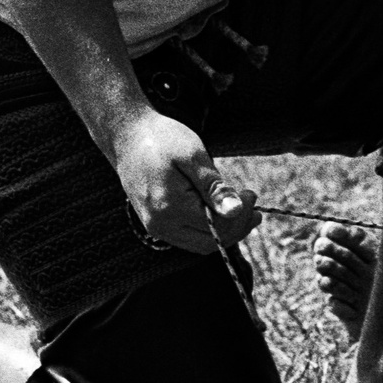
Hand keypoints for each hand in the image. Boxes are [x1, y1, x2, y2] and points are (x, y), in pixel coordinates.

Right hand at [108, 110, 259, 253]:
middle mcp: (160, 225)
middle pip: (210, 243)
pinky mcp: (156, 224)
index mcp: (170, 208)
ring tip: (242, 210)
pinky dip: (209, 230)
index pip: (217, 228)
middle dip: (237, 228)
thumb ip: (214, 187)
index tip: (252, 195)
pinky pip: (188, 238)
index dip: (240, 216)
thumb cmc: (161, 139)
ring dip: (224, 231)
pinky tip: (220, 212)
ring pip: (200, 245)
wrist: (128, 137)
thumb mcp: (193, 155)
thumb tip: (236, 211)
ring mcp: (156, 228)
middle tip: (254, 206)